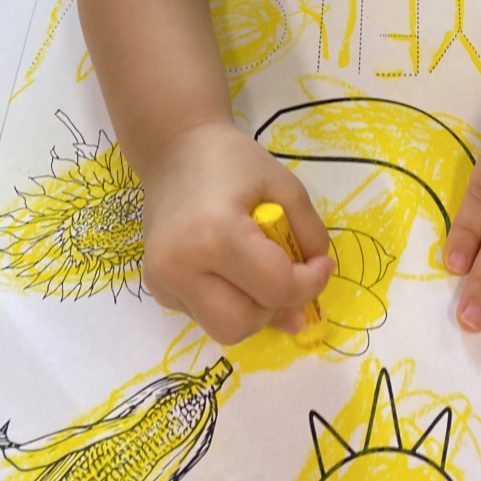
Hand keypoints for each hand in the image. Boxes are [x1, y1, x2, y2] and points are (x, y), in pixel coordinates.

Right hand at [140, 120, 332, 343]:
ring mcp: (163, 282)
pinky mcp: (158, 289)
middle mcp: (180, 267)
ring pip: (224, 329)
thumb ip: (308, 232)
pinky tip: (233, 269)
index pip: (274, 287)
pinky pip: (205, 315)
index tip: (322, 265)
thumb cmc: (232, 161)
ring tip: (262, 273)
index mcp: (215, 235)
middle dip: (278, 306)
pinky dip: (231, 302)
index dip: (310, 283)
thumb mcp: (284, 185)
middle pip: (244, 323)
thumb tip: (316, 279)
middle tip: (291, 276)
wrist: (175, 150)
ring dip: (255, 311)